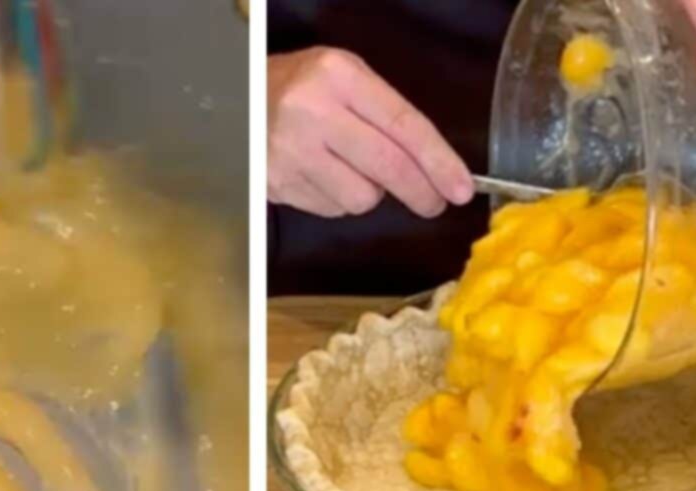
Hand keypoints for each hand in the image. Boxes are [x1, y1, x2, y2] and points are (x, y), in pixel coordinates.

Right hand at [267, 47, 473, 218]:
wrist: (234, 100)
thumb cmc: (301, 87)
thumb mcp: (343, 78)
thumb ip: (384, 113)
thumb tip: (431, 167)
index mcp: (338, 77)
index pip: (404, 125)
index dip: (438, 161)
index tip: (460, 188)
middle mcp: (313, 112)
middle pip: (388, 167)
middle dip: (420, 191)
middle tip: (434, 203)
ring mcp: (291, 152)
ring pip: (361, 197)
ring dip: (370, 193)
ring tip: (354, 171)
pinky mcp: (277, 184)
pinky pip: (332, 209)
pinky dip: (339, 200)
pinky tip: (325, 177)